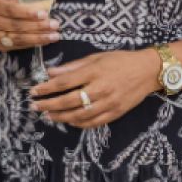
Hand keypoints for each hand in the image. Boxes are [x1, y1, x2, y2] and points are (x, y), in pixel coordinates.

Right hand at [0, 0, 58, 51]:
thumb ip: (25, 1)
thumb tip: (51, 0)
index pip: (10, 9)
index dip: (28, 12)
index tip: (45, 13)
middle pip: (15, 25)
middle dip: (37, 26)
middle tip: (55, 25)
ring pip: (17, 39)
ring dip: (38, 38)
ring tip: (54, 36)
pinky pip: (16, 46)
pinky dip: (32, 44)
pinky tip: (44, 41)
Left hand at [30, 49, 161, 128]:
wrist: (148, 71)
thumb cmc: (120, 60)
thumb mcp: (96, 57)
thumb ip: (73, 67)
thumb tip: (51, 73)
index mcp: (94, 72)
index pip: (64, 82)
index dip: (46, 88)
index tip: (33, 91)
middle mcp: (100, 88)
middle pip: (68, 101)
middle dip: (49, 105)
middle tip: (35, 106)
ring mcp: (109, 103)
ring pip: (79, 115)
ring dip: (61, 117)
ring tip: (48, 116)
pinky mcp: (116, 113)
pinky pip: (94, 122)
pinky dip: (79, 124)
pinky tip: (69, 121)